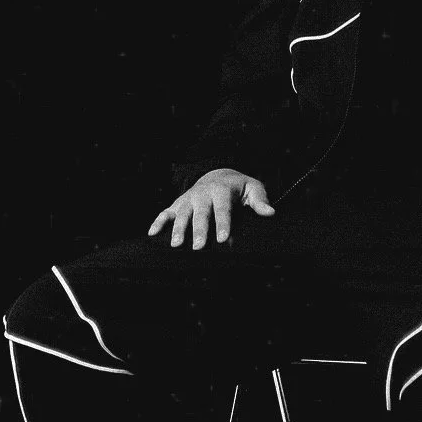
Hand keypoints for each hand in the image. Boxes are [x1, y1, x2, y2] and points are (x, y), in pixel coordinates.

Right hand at [148, 168, 275, 249]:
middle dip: (198, 230)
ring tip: (176, 245)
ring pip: (181, 214)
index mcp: (222, 190)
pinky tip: (151, 234)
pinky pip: (165, 212)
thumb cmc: (239, 187)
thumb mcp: (253, 188)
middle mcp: (203, 194)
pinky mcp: (178, 204)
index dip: (223, 224)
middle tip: (198, 247)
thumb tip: (270, 213)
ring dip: (178, 229)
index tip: (223, 239)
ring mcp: (188, 199)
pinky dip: (158, 222)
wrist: (218, 174)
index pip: (223, 209)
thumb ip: (260, 201)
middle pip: (200, 213)